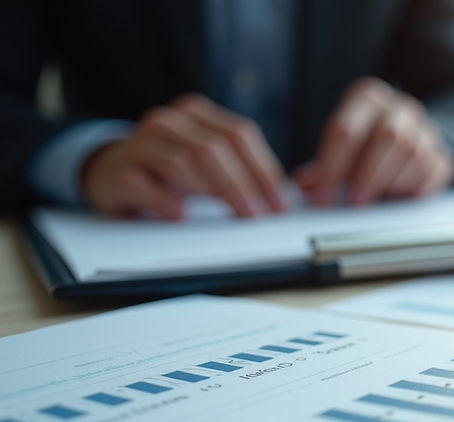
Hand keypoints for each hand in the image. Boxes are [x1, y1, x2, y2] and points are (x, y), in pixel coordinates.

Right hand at [82, 94, 285, 218]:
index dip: (264, 170)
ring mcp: (140, 145)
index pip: (239, 134)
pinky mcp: (119, 172)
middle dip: (243, 185)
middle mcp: (168, 123)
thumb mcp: (207, 160)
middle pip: (214, 149)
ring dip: (214, 192)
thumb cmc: (169, 168)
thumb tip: (279, 196)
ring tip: (236, 215)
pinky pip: (143, 184)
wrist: (113, 171)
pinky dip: (165, 201)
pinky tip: (180, 214)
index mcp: (195, 113)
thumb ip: (239, 168)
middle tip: (259, 214)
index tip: (279, 202)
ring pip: (183, 163)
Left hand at [294, 77, 453, 205]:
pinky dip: (416, 189)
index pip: (346, 129)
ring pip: (415, 153)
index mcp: (367, 98)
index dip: (331, 166)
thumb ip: (323, 166)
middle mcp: (399, 107)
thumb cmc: (366, 142)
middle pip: (388, 136)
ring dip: (392, 183)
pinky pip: (434, 171)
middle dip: (369, 174)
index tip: (322, 195)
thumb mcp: (340, 146)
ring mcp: (425, 129)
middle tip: (354, 202)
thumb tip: (306, 184)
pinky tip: (399, 199)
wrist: (409, 133)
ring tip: (375, 202)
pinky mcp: (442, 153)